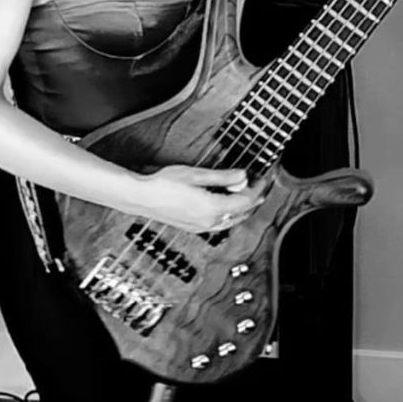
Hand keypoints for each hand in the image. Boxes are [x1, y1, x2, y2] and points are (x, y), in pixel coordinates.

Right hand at [129, 165, 266, 233]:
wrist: (140, 197)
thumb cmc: (164, 183)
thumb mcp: (197, 174)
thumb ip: (223, 177)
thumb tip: (243, 176)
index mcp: (212, 208)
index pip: (245, 201)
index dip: (257, 189)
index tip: (263, 179)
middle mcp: (208, 222)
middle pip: (241, 214)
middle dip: (254, 200)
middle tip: (261, 187)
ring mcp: (200, 227)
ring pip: (231, 221)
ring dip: (242, 209)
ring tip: (247, 196)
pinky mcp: (192, 227)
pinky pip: (219, 224)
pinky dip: (229, 215)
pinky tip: (227, 206)